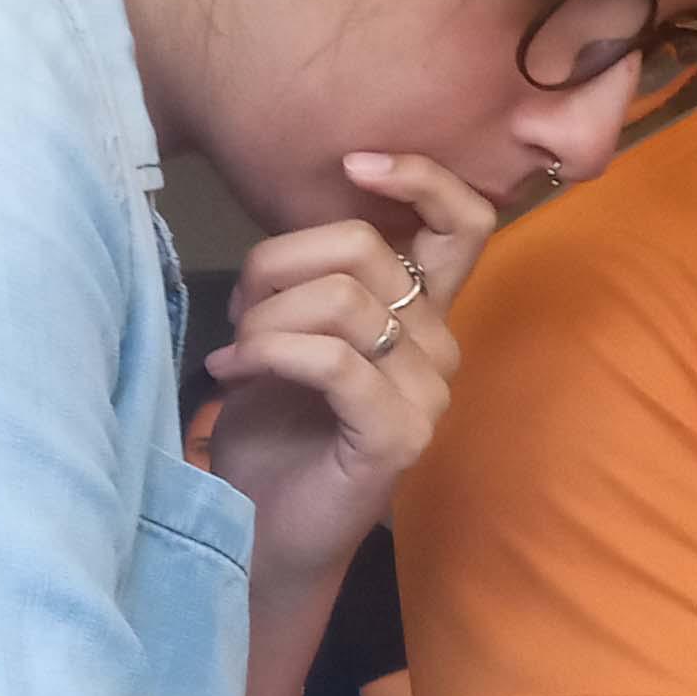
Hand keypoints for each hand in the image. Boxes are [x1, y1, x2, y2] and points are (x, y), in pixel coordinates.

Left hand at [200, 154, 493, 590]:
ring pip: (344, 302)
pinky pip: (334, 362)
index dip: (419, 178)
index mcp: (421, 315)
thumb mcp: (286, 333)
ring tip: (233, 353)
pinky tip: (232, 373)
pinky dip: (270, 355)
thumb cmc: (271, 433)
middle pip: (364, 251)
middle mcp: (439, 348)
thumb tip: (288, 238)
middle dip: (276, 267)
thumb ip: (311, 280)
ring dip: (264, 319)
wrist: (259, 531)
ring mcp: (426, 395)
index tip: (352, 164)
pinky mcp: (398, 436)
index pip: (464, 223)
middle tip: (237, 313)